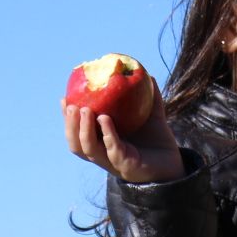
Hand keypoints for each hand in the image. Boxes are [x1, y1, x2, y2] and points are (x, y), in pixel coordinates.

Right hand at [62, 91, 182, 183]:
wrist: (172, 162)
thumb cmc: (157, 139)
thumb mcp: (150, 114)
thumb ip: (147, 96)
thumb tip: (144, 71)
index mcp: (101, 142)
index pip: (77, 132)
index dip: (67, 118)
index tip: (64, 98)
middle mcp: (103, 154)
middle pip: (77, 144)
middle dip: (70, 124)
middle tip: (71, 105)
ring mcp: (112, 161)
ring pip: (89, 149)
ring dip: (83, 130)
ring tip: (85, 110)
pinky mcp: (126, 165)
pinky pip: (112, 149)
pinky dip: (107, 133)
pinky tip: (104, 119)